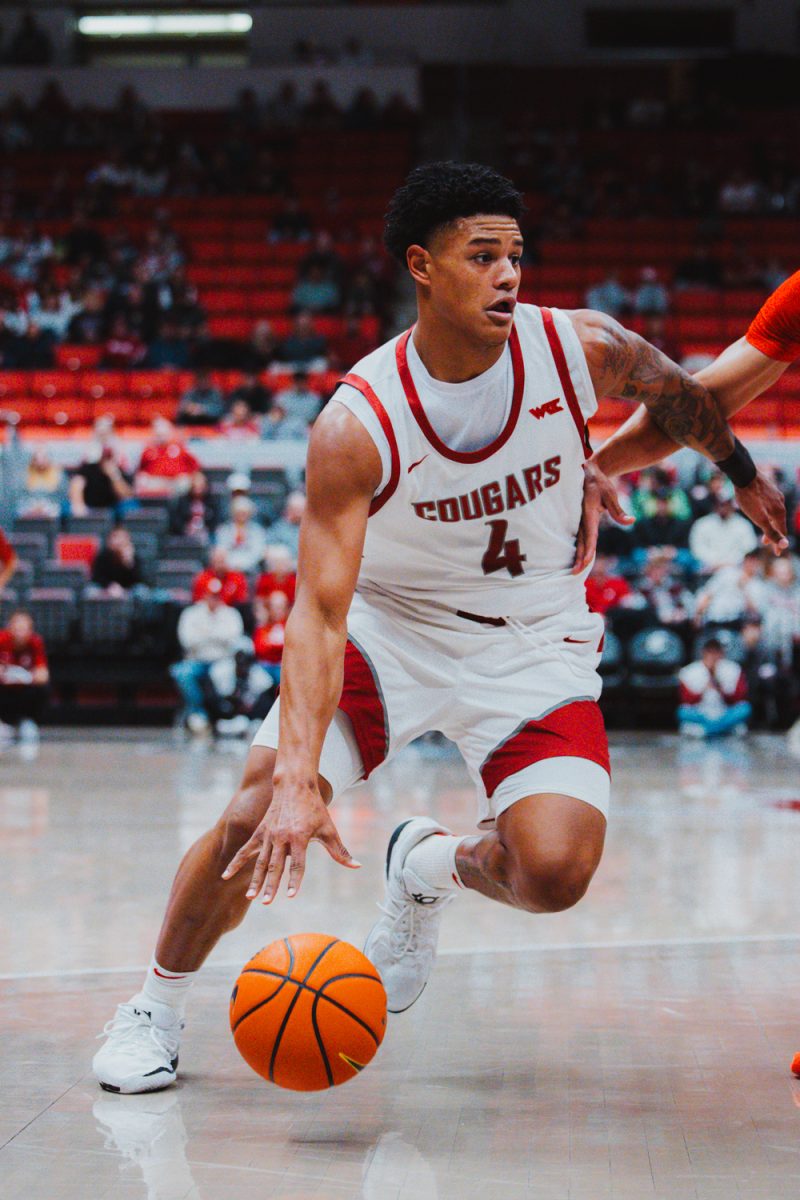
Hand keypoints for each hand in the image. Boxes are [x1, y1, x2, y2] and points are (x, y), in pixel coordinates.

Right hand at [221, 776, 359, 901]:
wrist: (295, 785)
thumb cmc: (315, 808)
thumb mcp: (329, 829)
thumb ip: (340, 851)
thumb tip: (356, 866)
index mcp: (299, 837)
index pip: (298, 863)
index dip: (295, 880)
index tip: (291, 895)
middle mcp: (282, 837)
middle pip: (276, 865)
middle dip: (271, 885)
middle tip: (267, 902)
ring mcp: (269, 835)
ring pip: (260, 861)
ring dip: (255, 880)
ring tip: (251, 897)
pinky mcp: (260, 832)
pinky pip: (246, 850)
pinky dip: (235, 863)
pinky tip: (225, 876)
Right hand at [572, 459, 634, 574]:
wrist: (586, 471)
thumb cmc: (599, 483)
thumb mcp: (610, 494)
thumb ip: (618, 510)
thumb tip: (631, 521)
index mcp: (588, 513)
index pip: (589, 535)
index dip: (588, 549)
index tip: (587, 561)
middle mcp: (581, 519)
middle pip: (580, 541)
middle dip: (578, 557)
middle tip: (575, 573)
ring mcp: (577, 520)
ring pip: (576, 540)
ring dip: (576, 555)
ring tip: (574, 570)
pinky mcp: (578, 520)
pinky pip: (577, 536)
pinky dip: (577, 548)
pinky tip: (576, 558)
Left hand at [734, 470, 787, 553]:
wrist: (744, 473)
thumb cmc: (749, 498)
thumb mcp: (759, 519)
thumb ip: (771, 532)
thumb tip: (785, 545)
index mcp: (779, 512)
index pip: (781, 532)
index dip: (778, 544)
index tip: (777, 554)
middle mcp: (780, 503)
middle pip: (778, 522)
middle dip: (772, 533)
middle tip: (764, 542)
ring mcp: (775, 494)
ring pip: (774, 512)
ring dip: (769, 522)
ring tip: (762, 525)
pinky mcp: (769, 487)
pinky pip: (770, 503)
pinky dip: (767, 511)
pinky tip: (761, 508)